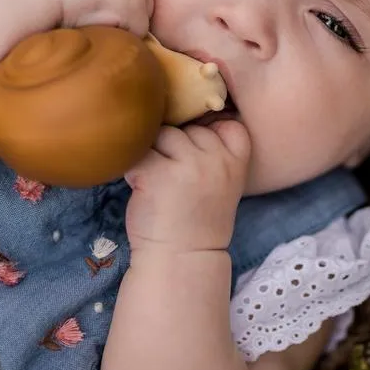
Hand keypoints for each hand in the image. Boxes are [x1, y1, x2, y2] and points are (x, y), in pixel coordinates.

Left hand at [124, 120, 251, 252]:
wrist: (182, 258)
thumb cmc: (197, 218)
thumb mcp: (220, 180)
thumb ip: (212, 150)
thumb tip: (180, 110)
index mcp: (236, 158)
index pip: (224, 121)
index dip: (206, 134)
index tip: (199, 160)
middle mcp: (215, 158)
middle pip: (186, 127)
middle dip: (174, 148)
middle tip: (174, 181)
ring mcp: (187, 165)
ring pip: (161, 134)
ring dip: (153, 155)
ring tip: (157, 183)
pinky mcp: (155, 174)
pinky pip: (138, 152)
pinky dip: (133, 168)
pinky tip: (141, 188)